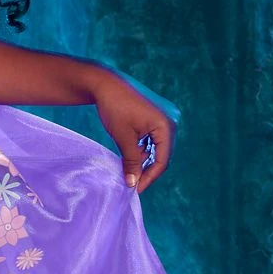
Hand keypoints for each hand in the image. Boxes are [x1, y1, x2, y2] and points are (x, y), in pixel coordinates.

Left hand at [90, 67, 179, 193]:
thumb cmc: (114, 108)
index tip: (135, 189)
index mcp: (166, 126)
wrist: (104, 83)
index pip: (162, 160)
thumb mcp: (123, 138)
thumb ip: (131, 162)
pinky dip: (140, 148)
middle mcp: (168, 122)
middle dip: (146, 169)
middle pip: (161, 155)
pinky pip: (150, 139)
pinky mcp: (152, 117)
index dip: (149, 177)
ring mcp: (161, 119)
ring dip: (142, 159)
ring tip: (127, 169)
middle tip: (131, 182)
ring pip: (155, 148)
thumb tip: (132, 184)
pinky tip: (128, 154)